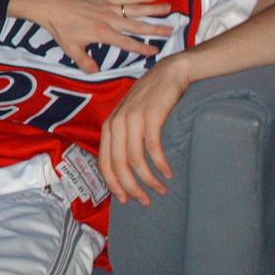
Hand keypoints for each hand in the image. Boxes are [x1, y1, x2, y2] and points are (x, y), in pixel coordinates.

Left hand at [13, 0, 172, 73]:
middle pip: (136, 25)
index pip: (127, 43)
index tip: (156, 51)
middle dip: (155, 29)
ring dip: (152, 9)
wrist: (52, 6)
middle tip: (171, 30)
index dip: (142, 48)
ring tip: (169, 9)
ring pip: (135, 9)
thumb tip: (97, 73)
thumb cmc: (61, 28)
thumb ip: (85, 61)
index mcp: (103, 34)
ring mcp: (109, 7)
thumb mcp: (70, 49)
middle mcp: (110, 20)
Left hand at [99, 54, 189, 205]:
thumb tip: (126, 170)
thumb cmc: (150, 100)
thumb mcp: (131, 119)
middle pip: (119, 164)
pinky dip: (161, 164)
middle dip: (131, 187)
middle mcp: (116, 123)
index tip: (126, 200)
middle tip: (145, 201)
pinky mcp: (151, 116)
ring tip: (161, 189)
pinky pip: (153, 147)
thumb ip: (125, 139)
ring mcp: (132, 119)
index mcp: (109, 126)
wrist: (169, 73)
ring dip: (149, 179)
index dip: (114, 184)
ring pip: (135, 159)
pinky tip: (169, 173)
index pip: (105, 162)